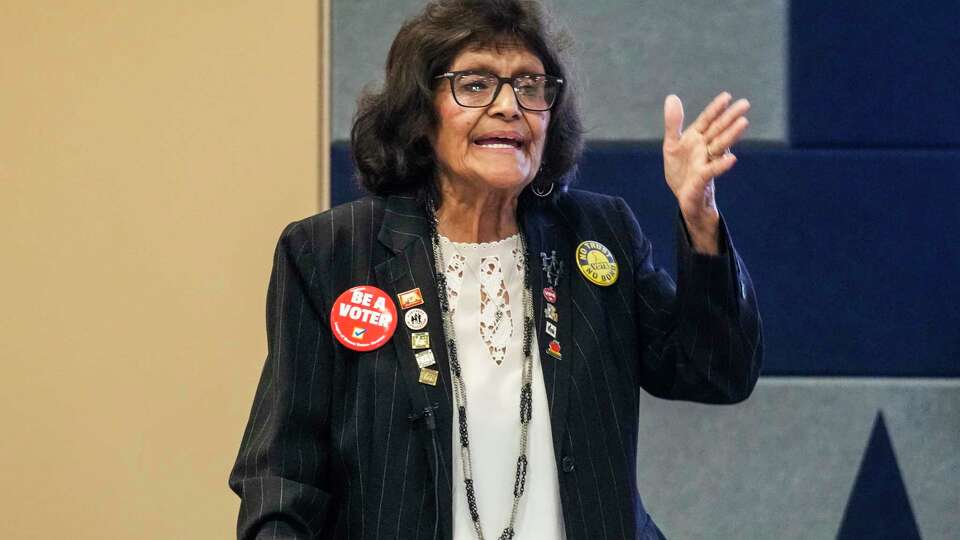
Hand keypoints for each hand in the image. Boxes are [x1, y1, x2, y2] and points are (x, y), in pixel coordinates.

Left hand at [662, 92, 749, 253]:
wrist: (685, 197)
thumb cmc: (681, 170)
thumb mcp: (672, 144)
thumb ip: (673, 123)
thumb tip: (672, 96)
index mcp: (697, 138)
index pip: (707, 120)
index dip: (716, 109)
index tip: (727, 96)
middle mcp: (705, 148)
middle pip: (718, 130)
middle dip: (730, 117)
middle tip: (745, 104)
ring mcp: (706, 162)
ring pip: (720, 146)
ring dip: (731, 135)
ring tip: (743, 123)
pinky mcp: (702, 179)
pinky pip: (712, 170)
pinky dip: (721, 164)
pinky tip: (732, 158)